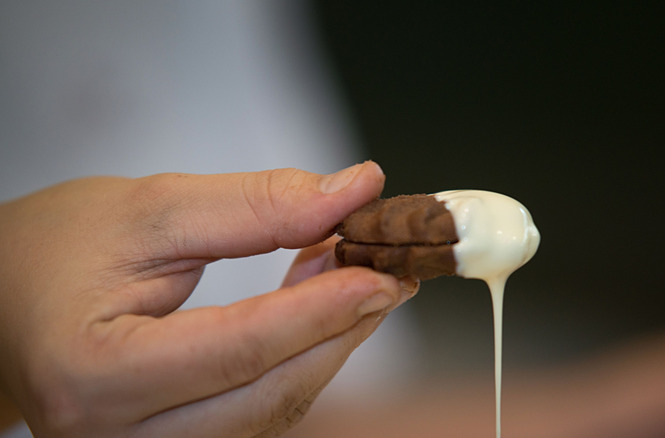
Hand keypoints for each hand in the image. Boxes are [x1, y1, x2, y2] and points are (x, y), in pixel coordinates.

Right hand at [0, 162, 417, 436]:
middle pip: (266, 393)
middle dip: (339, 331)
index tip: (381, 271)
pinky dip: (297, 360)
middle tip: (388, 273)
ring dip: (326, 345)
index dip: (320, 309)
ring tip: (357, 282)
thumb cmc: (56, 248)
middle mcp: (116, 437)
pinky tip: (317, 311)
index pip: (237, 349)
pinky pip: (254, 412)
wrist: (7, 293)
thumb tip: (351, 193)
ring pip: (268, 410)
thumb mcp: (152, 211)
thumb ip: (256, 206)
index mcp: (93, 375)